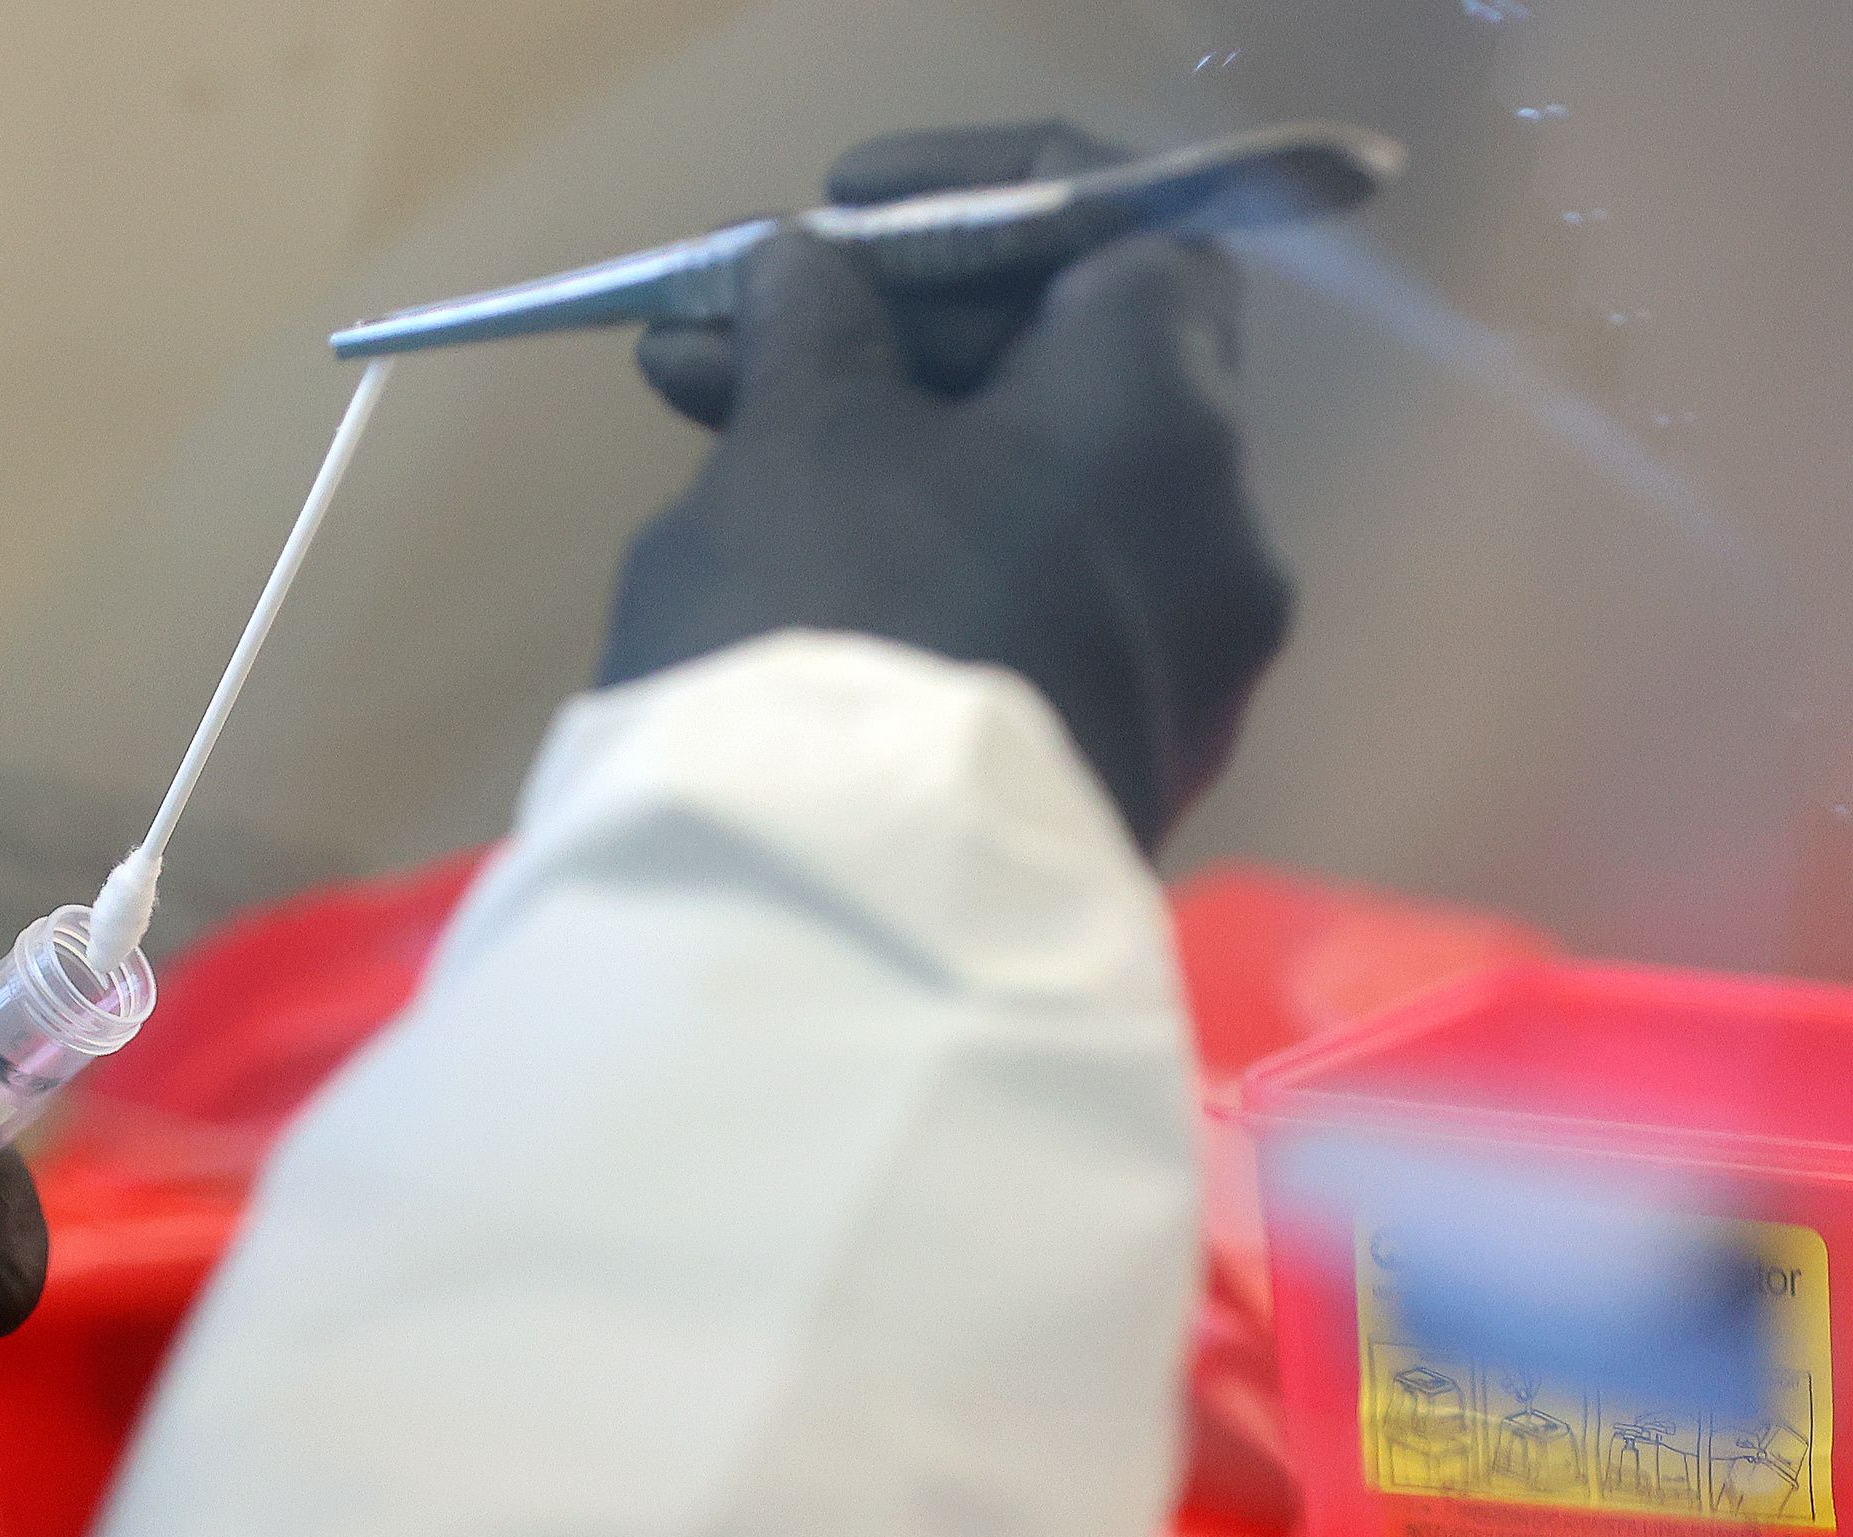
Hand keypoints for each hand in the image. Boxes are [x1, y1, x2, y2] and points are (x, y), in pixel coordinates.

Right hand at [600, 123, 1291, 849]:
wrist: (847, 932)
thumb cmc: (831, 630)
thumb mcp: (795, 441)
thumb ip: (816, 331)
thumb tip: (816, 277)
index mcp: (1165, 419)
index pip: (1124, 237)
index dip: (980, 204)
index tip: (842, 221)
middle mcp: (1217, 545)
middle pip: (1076, 381)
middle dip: (893, 347)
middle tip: (728, 347)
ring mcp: (1180, 683)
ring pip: (1040, 513)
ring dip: (894, 463)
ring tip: (719, 460)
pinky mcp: (1117, 784)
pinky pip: (1035, 627)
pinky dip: (933, 576)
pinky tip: (795, 585)